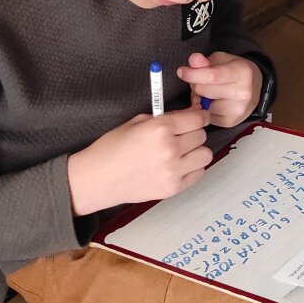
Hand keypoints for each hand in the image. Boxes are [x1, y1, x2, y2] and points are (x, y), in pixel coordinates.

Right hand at [66, 108, 210, 214]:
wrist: (98, 179)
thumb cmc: (112, 150)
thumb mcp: (137, 122)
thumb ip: (165, 118)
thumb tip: (188, 115)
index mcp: (160, 129)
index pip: (197, 119)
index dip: (199, 116)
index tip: (199, 117)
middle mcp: (169, 149)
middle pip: (201, 135)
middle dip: (194, 132)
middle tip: (182, 135)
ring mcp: (173, 171)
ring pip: (205, 154)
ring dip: (196, 151)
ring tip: (182, 151)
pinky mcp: (173, 187)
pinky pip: (198, 173)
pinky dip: (192, 168)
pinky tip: (178, 165)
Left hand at [177, 52, 260, 126]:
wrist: (255, 89)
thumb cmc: (236, 72)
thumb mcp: (223, 60)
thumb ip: (206, 61)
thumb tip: (193, 60)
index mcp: (242, 72)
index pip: (211, 76)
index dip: (192, 74)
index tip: (182, 72)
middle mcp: (243, 93)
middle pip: (203, 90)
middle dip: (198, 84)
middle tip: (205, 82)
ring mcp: (237, 110)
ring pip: (202, 104)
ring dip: (201, 98)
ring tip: (211, 93)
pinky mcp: (230, 122)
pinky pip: (205, 115)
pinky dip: (206, 108)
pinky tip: (215, 102)